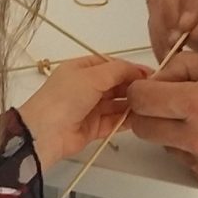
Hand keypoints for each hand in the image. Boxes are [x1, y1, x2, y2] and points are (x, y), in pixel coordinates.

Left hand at [18, 54, 148, 170]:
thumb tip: (139, 70)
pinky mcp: (93, 128)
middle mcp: (85, 87)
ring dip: (131, 104)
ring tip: (148, 104)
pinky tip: (139, 118)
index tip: (150, 74)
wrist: (46, 133)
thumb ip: (119, 70)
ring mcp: (89, 108)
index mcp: (81, 69)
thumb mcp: (93, 76)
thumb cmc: (64, 98)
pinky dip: (126, 120)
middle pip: (115, 84)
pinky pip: (114, 121)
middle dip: (132, 86)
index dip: (131, 68)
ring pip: (116, 104)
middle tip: (151, 90)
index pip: (111, 65)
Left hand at [127, 51, 197, 193]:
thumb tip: (159, 77)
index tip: (151, 88)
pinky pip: (188, 164)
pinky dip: (196, 152)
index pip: (140, 100)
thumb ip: (187, 66)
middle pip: (142, 128)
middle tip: (172, 104)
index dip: (142, 90)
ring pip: (165, 146)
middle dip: (150, 113)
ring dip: (175, 133)